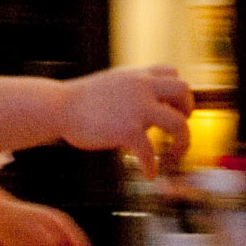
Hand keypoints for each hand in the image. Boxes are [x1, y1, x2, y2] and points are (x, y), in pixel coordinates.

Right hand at [61, 65, 193, 173]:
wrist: (58, 107)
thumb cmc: (79, 101)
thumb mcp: (111, 84)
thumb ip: (131, 90)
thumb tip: (144, 105)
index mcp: (137, 75)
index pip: (172, 72)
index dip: (178, 91)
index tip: (174, 106)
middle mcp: (141, 87)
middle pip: (183, 90)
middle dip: (188, 109)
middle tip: (179, 126)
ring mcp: (137, 108)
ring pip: (178, 123)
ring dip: (182, 141)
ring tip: (174, 153)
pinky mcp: (128, 130)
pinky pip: (150, 152)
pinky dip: (151, 166)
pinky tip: (148, 173)